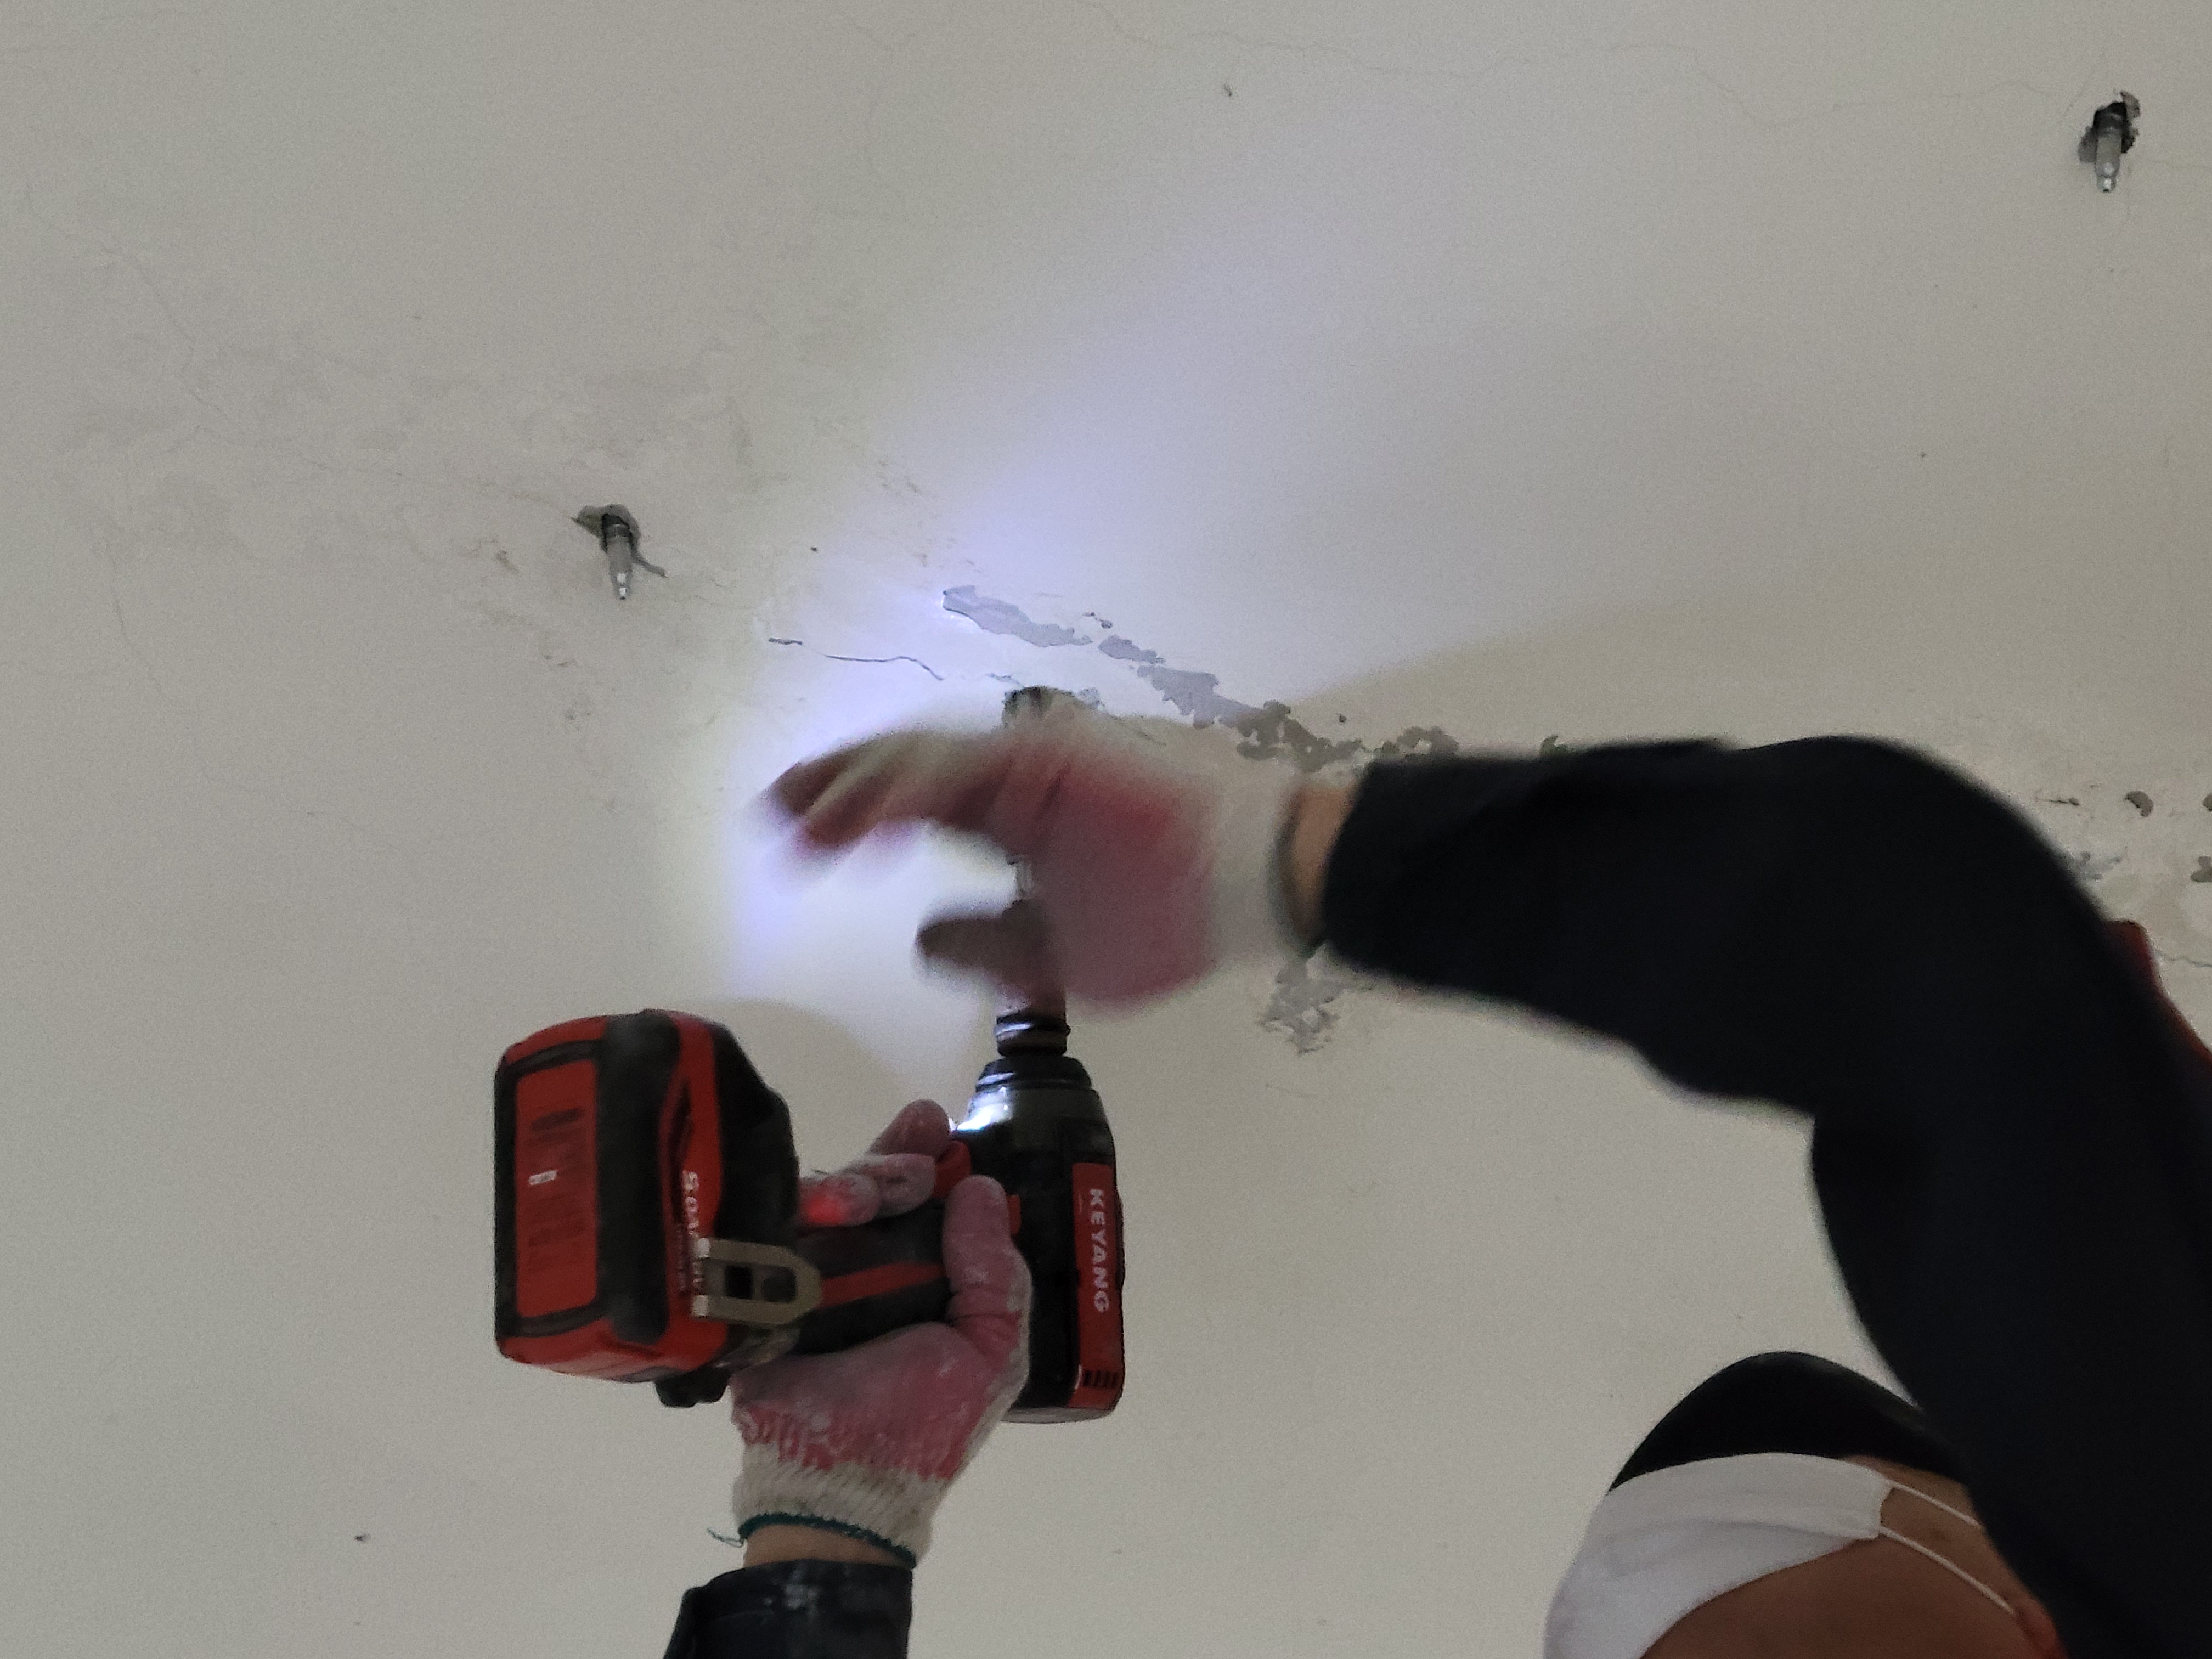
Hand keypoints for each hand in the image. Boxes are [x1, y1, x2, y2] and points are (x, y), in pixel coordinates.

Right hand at [730, 1102, 1030, 1569]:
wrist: (840, 1484)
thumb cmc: (922, 1425)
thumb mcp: (990, 1353)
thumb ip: (995, 1275)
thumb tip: (980, 1188)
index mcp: (928, 1277)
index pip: (929, 1199)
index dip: (931, 1154)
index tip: (936, 1123)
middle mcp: (873, 1267)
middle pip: (878, 1184)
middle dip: (895, 1163)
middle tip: (911, 1168)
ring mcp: (815, 1273)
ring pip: (827, 1196)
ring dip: (852, 1185)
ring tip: (859, 1202)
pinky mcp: (764, 1286)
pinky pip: (772, 1229)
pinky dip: (794, 1212)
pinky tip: (818, 1211)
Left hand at [769, 705, 1311, 1004]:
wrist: (1251, 884)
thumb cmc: (1170, 919)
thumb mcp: (1058, 955)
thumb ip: (988, 947)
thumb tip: (920, 934)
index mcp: (1016, 819)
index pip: (916, 806)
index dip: (854, 818)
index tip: (798, 844)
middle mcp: (1014, 780)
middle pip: (902, 770)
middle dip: (832, 789)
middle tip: (773, 813)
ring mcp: (1030, 760)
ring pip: (919, 759)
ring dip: (856, 788)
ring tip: (801, 820)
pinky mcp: (1048, 755)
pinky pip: (960, 767)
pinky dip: (906, 788)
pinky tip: (865, 819)